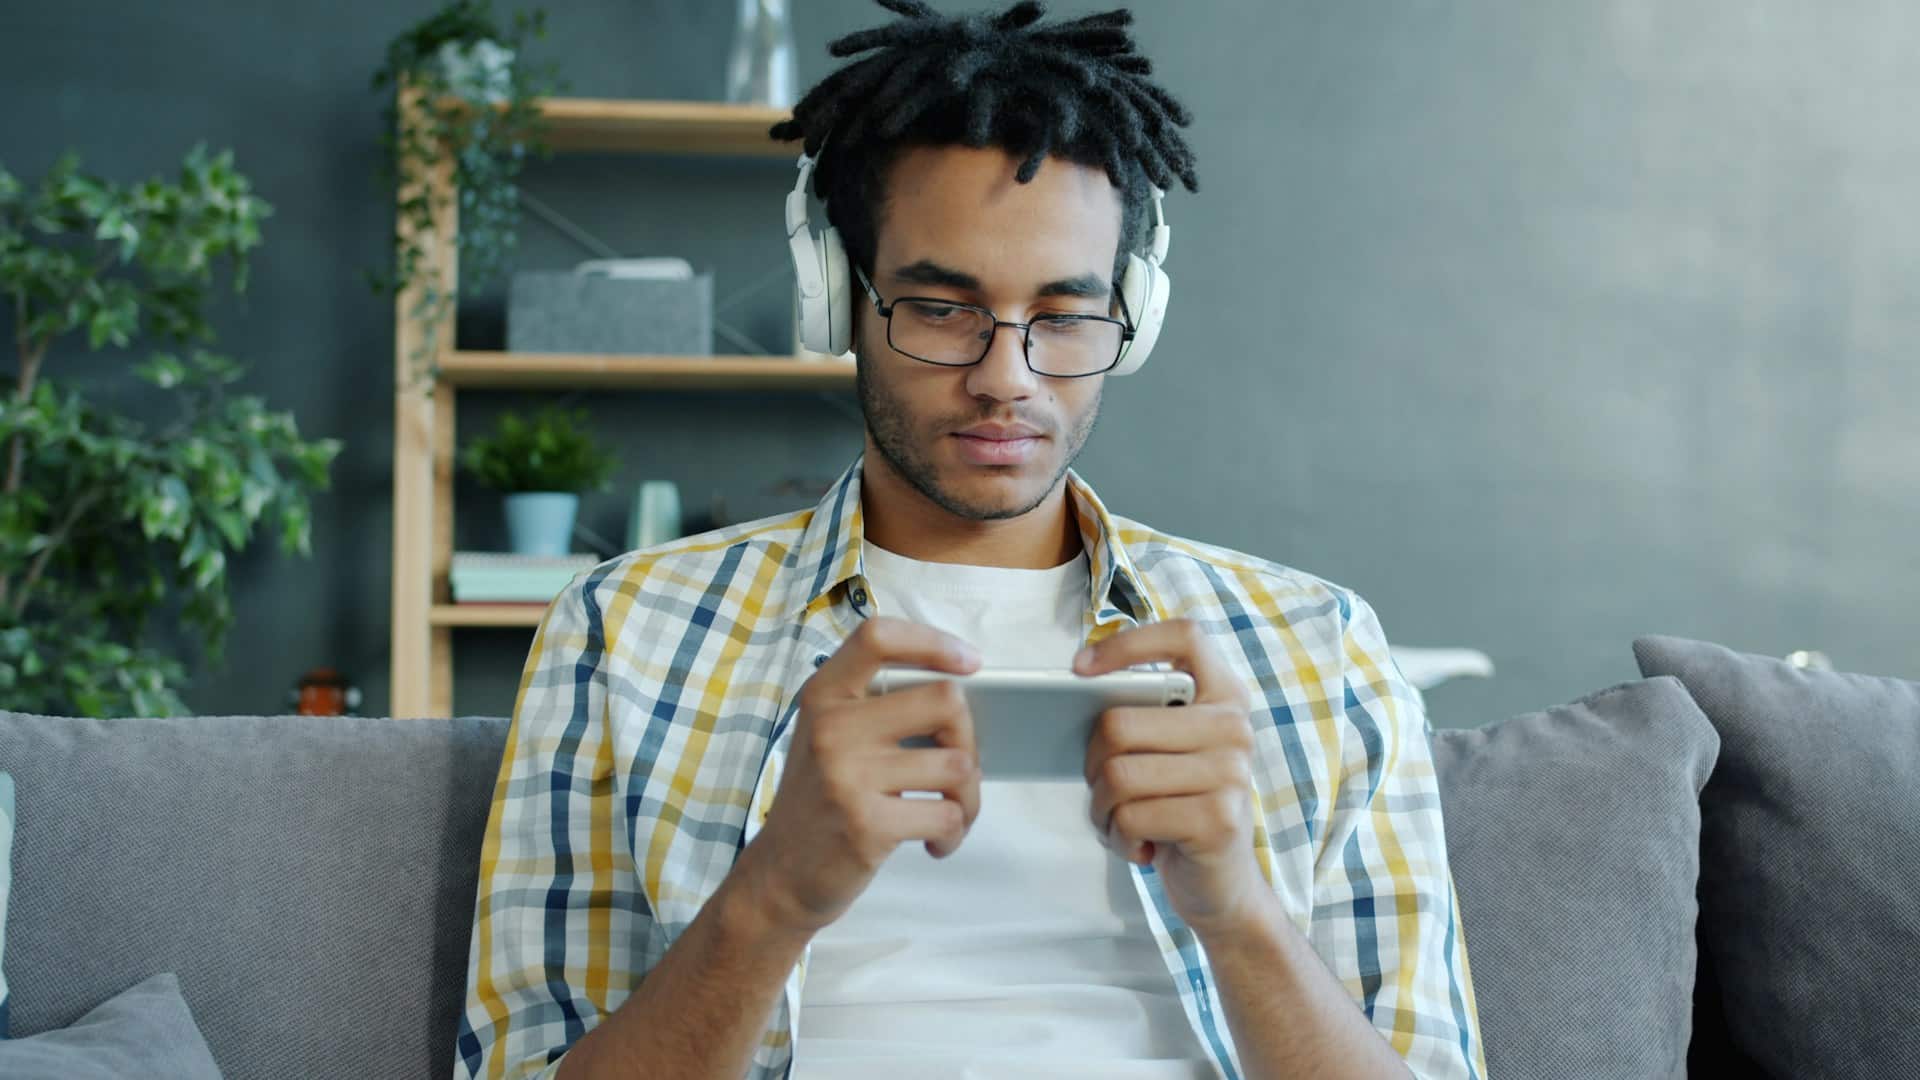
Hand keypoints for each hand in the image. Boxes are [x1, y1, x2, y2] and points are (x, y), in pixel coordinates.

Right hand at [738, 616, 983, 938]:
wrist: (779, 875)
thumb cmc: (819, 802)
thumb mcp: (829, 737)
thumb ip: (877, 708)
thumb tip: (960, 696)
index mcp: (825, 696)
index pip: (878, 637)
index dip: (932, 641)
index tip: (968, 662)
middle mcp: (833, 727)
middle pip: (944, 700)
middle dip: (969, 738)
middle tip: (955, 769)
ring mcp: (848, 776)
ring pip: (957, 764)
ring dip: (968, 797)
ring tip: (949, 813)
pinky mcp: (866, 823)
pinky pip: (947, 814)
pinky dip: (954, 832)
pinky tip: (936, 841)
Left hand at [1076, 619, 1264, 934]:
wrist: (1222, 887)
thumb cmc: (1180, 809)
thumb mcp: (1168, 753)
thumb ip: (1143, 717)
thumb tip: (1078, 687)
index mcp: (1224, 696)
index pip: (1185, 636)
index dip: (1128, 643)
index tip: (1080, 668)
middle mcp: (1234, 727)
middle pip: (1119, 722)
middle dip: (1091, 765)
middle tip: (1106, 790)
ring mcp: (1231, 773)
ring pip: (1118, 774)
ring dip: (1101, 808)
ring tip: (1119, 821)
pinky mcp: (1218, 818)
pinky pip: (1131, 816)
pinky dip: (1118, 837)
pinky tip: (1138, 845)